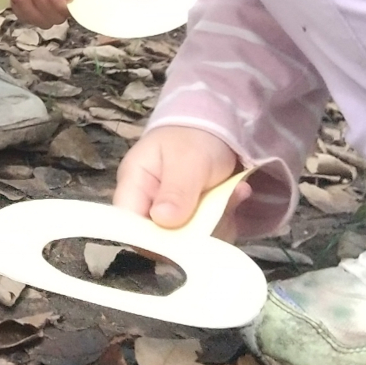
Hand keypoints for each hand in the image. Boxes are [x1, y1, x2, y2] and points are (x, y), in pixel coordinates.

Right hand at [113, 123, 249, 233]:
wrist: (218, 123)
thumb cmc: (194, 137)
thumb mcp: (188, 160)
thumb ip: (176, 190)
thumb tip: (162, 220)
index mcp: (134, 185)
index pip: (129, 224)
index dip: (151, 239)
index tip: (184, 238)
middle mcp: (147, 204)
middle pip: (160, 239)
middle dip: (195, 232)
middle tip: (220, 209)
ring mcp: (170, 214)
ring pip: (188, 241)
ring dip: (216, 224)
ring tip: (234, 193)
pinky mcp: (191, 219)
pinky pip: (206, 235)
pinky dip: (225, 221)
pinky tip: (236, 196)